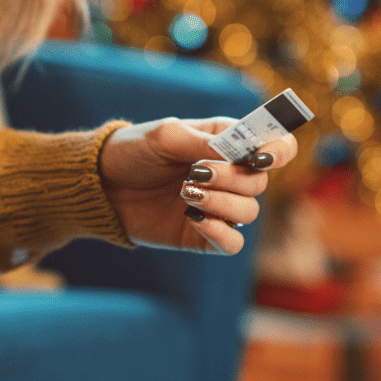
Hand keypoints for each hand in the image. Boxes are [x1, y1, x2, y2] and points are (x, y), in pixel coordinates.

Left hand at [98, 117, 297, 254]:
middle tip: (195, 173)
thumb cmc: (134, 152)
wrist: (102, 186)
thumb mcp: (165, 136)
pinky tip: (194, 218)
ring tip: (185, 193)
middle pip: (260, 182)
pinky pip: (233, 244)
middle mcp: (230, 176)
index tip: (259, 157)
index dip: (278, 151)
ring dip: (221, 202)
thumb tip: (233, 154)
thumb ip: (203, 142)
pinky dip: (220, 232)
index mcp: (228, 144)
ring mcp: (219, 207)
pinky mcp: (204, 236)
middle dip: (231, 178)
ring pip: (249, 212)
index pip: (275, 147)